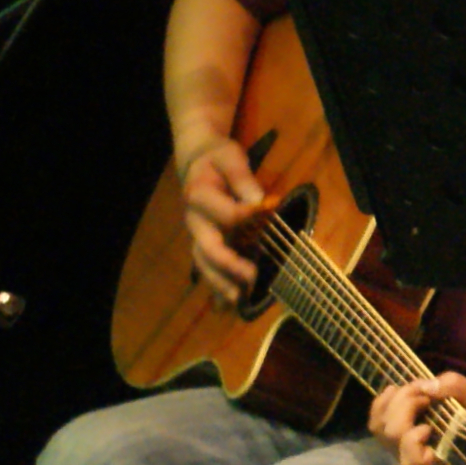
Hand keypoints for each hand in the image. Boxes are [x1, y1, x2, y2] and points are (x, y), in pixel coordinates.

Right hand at [179, 138, 266, 304]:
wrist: (197, 161)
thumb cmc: (217, 159)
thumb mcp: (230, 157)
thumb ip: (242, 176)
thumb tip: (260, 199)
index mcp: (199, 195)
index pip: (226, 213)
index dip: (248, 216)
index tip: (271, 212)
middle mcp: (194, 220)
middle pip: (207, 247)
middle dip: (229, 264)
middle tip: (251, 277)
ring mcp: (198, 234)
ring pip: (204, 263)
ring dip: (219, 283)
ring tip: (236, 300)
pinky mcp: (204, 242)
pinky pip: (207, 267)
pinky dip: (215, 287)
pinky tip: (225, 307)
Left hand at [371, 373, 465, 464]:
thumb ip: (455, 389)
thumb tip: (426, 387)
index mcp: (437, 461)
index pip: (413, 461)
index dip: (415, 437)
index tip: (433, 419)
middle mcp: (412, 461)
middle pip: (393, 434)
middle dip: (406, 405)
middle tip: (425, 394)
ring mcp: (398, 448)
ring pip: (379, 426)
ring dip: (395, 401)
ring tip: (415, 391)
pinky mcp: (389, 436)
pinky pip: (374, 420)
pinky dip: (382, 402)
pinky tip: (396, 390)